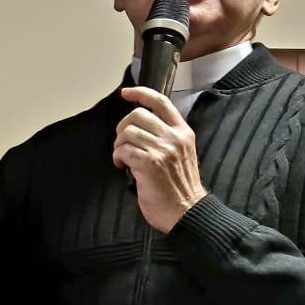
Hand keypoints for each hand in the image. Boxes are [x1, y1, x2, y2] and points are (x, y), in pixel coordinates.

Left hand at [114, 87, 207, 232]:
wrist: (186, 211)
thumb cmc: (180, 186)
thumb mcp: (183, 153)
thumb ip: (167, 137)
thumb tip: (142, 126)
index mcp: (183, 132)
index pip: (161, 102)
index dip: (140, 93)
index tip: (126, 93)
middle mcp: (174, 137)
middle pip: (137, 115)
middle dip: (122, 128)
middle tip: (123, 144)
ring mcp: (162, 150)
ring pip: (127, 132)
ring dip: (118, 145)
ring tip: (123, 158)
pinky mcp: (149, 164)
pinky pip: (123, 150)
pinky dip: (118, 157)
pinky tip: (122, 165)